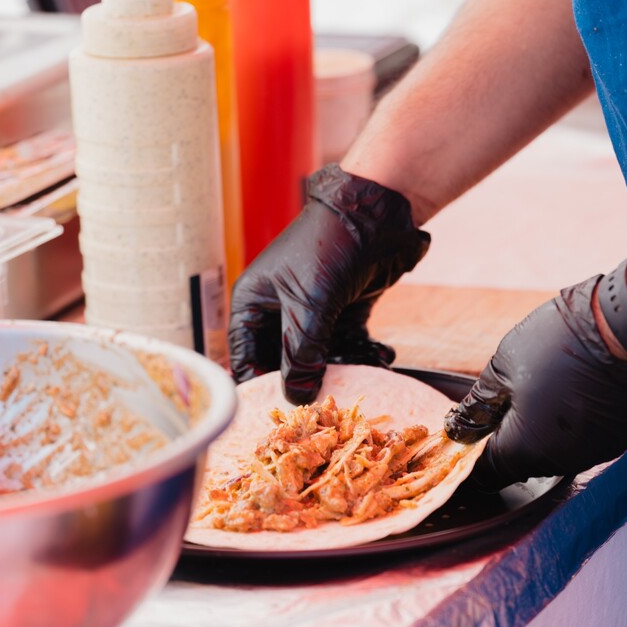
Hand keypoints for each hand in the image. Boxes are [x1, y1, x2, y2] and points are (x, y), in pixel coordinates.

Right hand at [228, 165, 430, 404]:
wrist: (378, 214)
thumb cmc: (331, 247)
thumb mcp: (309, 307)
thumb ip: (300, 355)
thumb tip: (295, 397)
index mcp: (254, 302)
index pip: (245, 356)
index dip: (258, 385)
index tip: (277, 412)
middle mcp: (278, 310)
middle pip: (284, 363)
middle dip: (306, 382)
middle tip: (326, 402)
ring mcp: (312, 313)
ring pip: (319, 359)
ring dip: (341, 369)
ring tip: (362, 370)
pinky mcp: (343, 313)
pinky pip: (347, 347)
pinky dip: (362, 355)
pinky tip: (381, 355)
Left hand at [444, 276, 626, 483]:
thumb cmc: (562, 343)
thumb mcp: (503, 366)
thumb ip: (478, 405)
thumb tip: (459, 428)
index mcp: (523, 450)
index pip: (485, 471)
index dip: (472, 451)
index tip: (470, 428)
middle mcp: (560, 462)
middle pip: (521, 461)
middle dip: (507, 434)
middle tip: (505, 395)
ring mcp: (594, 452)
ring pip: (554, 449)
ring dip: (541, 427)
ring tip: (542, 384)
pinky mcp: (619, 437)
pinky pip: (584, 438)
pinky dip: (572, 421)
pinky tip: (571, 387)